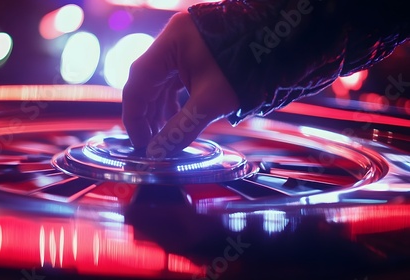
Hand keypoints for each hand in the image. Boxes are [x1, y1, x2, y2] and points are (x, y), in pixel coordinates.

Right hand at [122, 12, 238, 158]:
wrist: (284, 46)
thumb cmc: (250, 68)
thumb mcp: (211, 102)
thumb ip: (180, 129)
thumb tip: (158, 153)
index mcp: (171, 41)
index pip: (137, 82)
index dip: (134, 117)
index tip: (139, 142)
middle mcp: (174, 38)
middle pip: (147, 81)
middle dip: (148, 115)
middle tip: (151, 143)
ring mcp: (185, 43)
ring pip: (161, 81)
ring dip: (160, 110)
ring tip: (163, 135)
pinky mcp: (196, 51)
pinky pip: (176, 78)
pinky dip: (174, 100)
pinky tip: (176, 118)